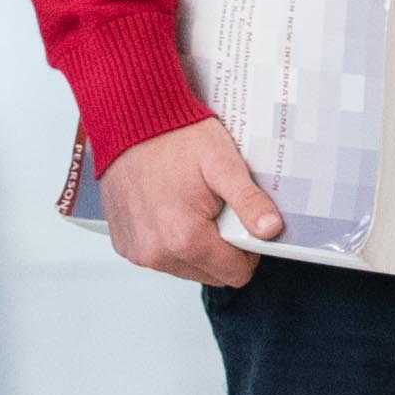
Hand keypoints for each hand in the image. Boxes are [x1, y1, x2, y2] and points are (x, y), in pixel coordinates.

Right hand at [105, 116, 283, 285]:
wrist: (131, 120)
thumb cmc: (175, 138)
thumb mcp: (223, 164)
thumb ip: (249, 202)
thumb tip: (271, 230)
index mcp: (185, 239)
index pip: (235, 273)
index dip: (247, 250)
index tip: (240, 222)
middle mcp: (157, 253)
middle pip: (211, 274)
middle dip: (220, 248)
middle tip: (215, 209)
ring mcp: (137, 251)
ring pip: (186, 268)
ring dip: (194, 246)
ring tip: (190, 206)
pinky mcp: (124, 244)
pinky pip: (159, 257)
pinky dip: (168, 241)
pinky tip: (168, 209)